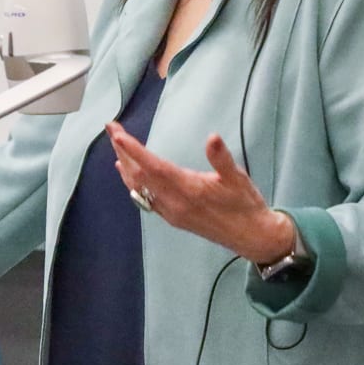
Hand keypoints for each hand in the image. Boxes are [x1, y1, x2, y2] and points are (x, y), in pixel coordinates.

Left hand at [107, 124, 296, 264]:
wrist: (252, 237)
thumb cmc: (246, 205)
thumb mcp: (238, 179)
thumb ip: (222, 159)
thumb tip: (212, 138)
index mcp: (188, 190)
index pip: (154, 167)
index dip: (134, 151)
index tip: (117, 134)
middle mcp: (174, 203)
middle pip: (139, 175)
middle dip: (123, 150)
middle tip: (111, 127)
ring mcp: (171, 212)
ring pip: (139, 187)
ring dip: (125, 164)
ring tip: (115, 144)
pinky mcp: (172, 218)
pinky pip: (144, 198)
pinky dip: (132, 182)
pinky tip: (127, 172)